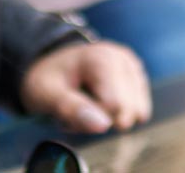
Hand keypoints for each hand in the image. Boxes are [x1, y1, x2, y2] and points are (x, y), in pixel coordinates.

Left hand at [20, 41, 151, 133]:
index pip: (115, 107)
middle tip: (77, 106)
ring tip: (86, 103)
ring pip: (136, 114)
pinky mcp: (138, 79)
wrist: (50, 65)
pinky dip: (116, 114)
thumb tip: (104, 126)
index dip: (92, 116)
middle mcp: (124, 59)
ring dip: (108, 118)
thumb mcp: (45, 94)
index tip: (70, 106)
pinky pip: (138, 112)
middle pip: (128, 112)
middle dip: (101, 119)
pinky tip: (98, 102)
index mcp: (102, 58)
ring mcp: (134, 68)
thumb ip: (71, 108)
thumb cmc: (47, 80)